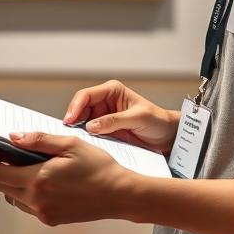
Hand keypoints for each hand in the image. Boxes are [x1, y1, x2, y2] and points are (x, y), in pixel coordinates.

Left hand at [0, 133, 132, 225]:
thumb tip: (12, 138)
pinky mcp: (51, 219)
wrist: (119, 194)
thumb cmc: (98, 167)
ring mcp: (43, 213)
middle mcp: (37, 200)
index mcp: (38, 180)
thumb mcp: (69, 144)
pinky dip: (22, 189)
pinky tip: (32, 175)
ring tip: (14, 159)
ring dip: (7, 178)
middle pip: (0, 184)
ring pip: (12, 195)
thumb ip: (38, 140)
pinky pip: (26, 204)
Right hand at [62, 79, 178, 155]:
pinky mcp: (105, 129)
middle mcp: (105, 101)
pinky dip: (85, 137)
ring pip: (82, 121)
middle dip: (73, 119)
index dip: (75, 107)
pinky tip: (83, 143)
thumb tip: (91, 126)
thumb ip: (114, 121)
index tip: (69, 120)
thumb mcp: (137, 118)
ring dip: (77, 129)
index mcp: (112, 90)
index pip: (86, 95)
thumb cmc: (157, 121)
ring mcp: (103, 116)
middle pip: (80, 108)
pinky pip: (90, 132)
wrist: (167, 136)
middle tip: (67, 132)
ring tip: (74, 139)